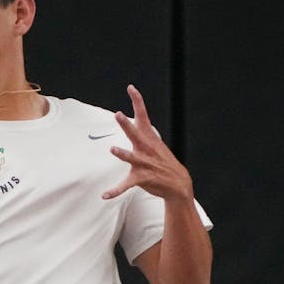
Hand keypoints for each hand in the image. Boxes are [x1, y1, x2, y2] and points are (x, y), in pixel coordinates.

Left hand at [101, 84, 193, 201]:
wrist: (178, 184)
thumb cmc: (163, 162)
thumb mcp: (154, 143)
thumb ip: (142, 132)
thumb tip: (132, 118)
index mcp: (149, 138)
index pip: (143, 115)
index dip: (137, 101)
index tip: (131, 88)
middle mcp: (146, 149)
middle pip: (135, 133)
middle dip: (127, 124)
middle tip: (118, 114)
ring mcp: (144, 163)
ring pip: (131, 157)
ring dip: (123, 153)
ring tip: (113, 149)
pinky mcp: (141, 178)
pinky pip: (126, 185)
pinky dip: (115, 191)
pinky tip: (105, 195)